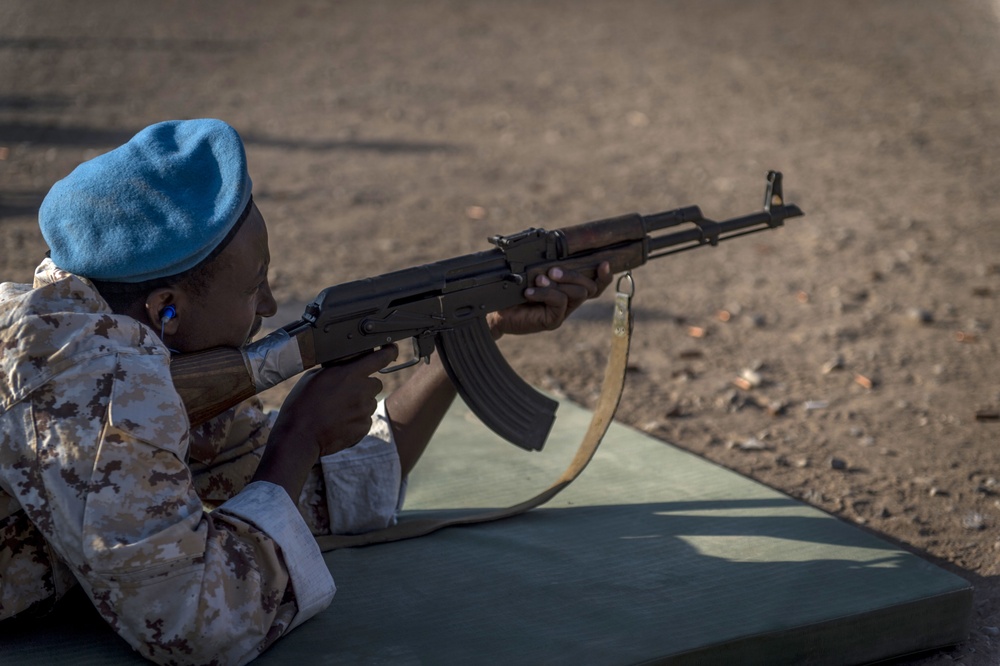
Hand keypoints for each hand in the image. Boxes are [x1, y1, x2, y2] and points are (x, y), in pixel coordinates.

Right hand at [276, 345, 398, 455]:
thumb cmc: (301, 404)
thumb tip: (346, 366)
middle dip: (365, 385)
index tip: (392, 349)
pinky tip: (339, 422)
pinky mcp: (364, 427)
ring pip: (370, 402)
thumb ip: (336, 369)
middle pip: (376, 383)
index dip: (389, 351)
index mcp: (350, 374)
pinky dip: (356, 420)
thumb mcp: (314, 376)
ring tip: (338, 409)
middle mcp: (362, 391)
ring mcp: (364, 410)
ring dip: (359, 404)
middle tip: (346, 392)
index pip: (380, 358)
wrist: (299, 436)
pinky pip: (365, 419)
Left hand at [486, 262, 612, 337]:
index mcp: (567, 288)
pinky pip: (559, 303)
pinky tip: (529, 293)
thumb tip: (554, 252)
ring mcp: (561, 312)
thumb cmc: (511, 290)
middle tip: (552, 270)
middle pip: (589, 287)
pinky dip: (545, 293)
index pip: (595, 284)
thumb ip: (546, 264)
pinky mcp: (552, 321)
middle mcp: (568, 301)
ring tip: (538, 280)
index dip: (604, 275)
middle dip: (574, 274)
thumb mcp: (531, 272)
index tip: (604, 262)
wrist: (494, 311)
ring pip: (578, 294)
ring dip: (560, 283)